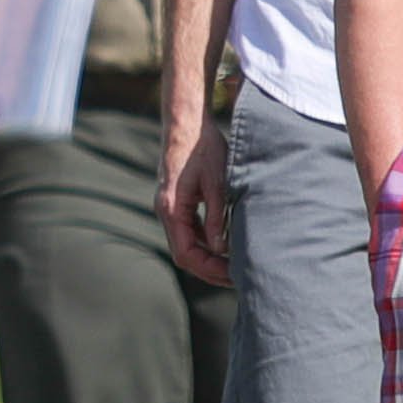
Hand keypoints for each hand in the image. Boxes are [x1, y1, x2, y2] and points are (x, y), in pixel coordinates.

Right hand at [157, 116, 234, 286]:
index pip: (185, 253)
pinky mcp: (177, 203)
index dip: (208, 268)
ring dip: (207, 258)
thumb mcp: (216, 185)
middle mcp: (166, 212)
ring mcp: (170, 208)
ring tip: (233, 266)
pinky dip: (204, 243)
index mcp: (172, 209)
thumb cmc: (204, 149)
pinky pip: (188, 231)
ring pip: (186, 245)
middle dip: (208, 269)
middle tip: (237, 277)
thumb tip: (220, 249)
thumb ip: (215, 219)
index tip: (233, 274)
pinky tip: (225, 246)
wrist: (188, 125)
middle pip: (184, 254)